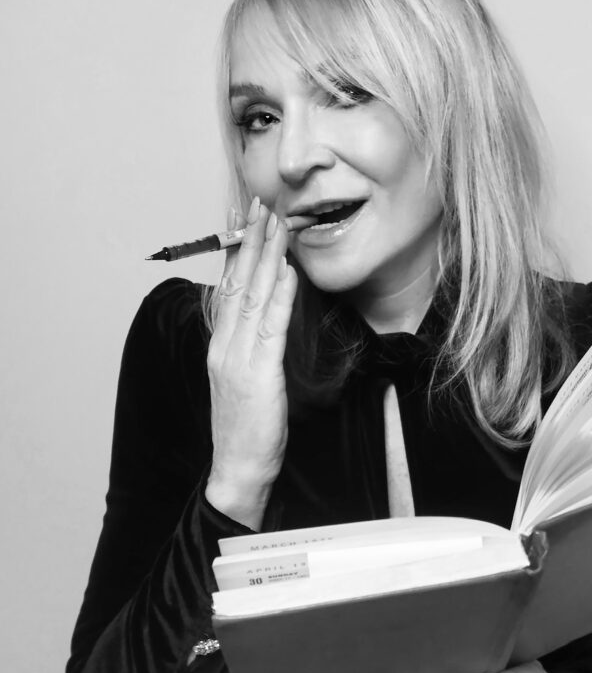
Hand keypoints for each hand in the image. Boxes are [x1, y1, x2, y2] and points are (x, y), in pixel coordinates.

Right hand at [205, 198, 296, 528]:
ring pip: (252, 296)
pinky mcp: (257, 374)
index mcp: (221, 345)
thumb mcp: (246, 380)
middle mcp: (224, 345)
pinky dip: (279, 297)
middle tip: (261, 203)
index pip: (229, 287)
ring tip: (276, 223)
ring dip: (266, 256)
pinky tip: (289, 272)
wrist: (237, 469)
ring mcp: (237, 358)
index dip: (239, 250)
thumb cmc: (247, 429)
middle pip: (237, 282)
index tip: (247, 218)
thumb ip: (251, 347)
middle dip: (250, 240)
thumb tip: (265, 317)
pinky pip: (269, 328)